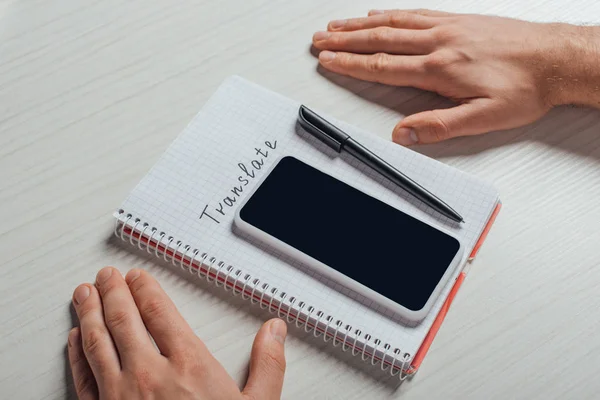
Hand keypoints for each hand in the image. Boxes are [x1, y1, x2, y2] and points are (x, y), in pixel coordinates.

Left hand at [68, 267, 286, 399]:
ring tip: (85, 294)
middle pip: (124, 318)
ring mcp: (121, 396)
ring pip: (98, 341)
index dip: (145, 288)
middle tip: (107, 277)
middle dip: (113, 291)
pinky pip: (83, 377)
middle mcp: (149, 375)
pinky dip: (77, 354)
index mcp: (188, 365)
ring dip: (89, 313)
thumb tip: (275, 331)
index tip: (138, 276)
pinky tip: (75, 340)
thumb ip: (268, 364)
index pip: (159, 312)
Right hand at [313, 9, 599, 144]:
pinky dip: (391, 13)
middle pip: (381, 40)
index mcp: (440, 69)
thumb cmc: (524, 88)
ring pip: (394, 23)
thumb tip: (404, 134)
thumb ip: (440, 127)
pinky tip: (379, 14)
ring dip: (361, 24)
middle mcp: (439, 42)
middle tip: (321, 39)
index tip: (329, 61)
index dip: (351, 64)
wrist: (555, 58)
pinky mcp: (458, 19)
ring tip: (338, 25)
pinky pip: (416, 12)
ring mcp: (447, 27)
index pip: (383, 67)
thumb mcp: (484, 119)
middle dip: (345, 40)